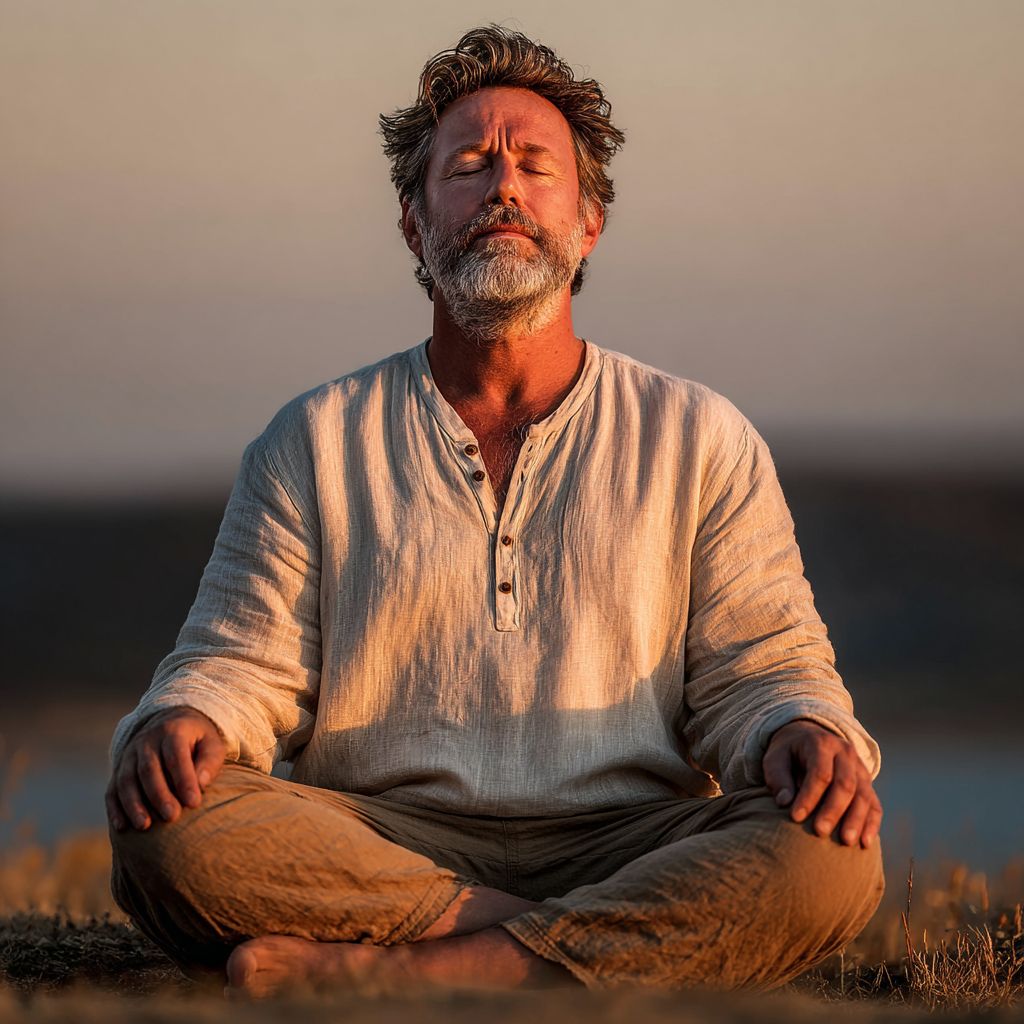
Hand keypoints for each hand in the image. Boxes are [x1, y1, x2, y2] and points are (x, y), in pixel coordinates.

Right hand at [105, 707, 225, 831]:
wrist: (170, 723)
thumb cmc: (197, 741)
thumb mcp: (211, 743)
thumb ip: (209, 761)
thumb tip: (202, 783)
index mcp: (172, 732)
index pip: (176, 756)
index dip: (184, 780)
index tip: (194, 803)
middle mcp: (146, 741)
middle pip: (149, 770)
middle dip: (159, 796)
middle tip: (171, 817)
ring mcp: (129, 755)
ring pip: (127, 780)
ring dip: (134, 805)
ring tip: (144, 826)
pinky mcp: (119, 769)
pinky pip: (112, 789)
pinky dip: (115, 809)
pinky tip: (121, 826)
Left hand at [763, 720, 881, 847]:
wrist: (808, 739)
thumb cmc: (788, 753)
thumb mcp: (775, 758)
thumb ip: (778, 778)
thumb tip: (784, 803)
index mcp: (821, 744)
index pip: (820, 772)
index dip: (809, 796)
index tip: (796, 817)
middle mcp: (845, 753)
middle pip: (845, 784)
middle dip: (833, 810)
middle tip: (820, 832)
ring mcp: (859, 768)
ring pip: (863, 795)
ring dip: (856, 820)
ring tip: (846, 842)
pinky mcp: (867, 784)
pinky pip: (874, 804)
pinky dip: (871, 824)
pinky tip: (864, 842)